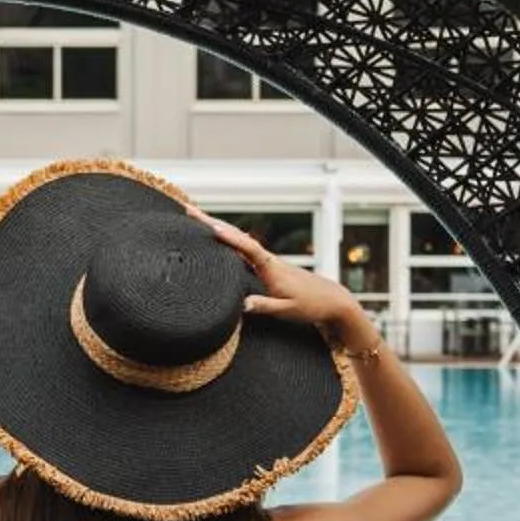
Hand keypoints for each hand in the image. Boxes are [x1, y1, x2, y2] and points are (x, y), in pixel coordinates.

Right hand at [194, 211, 370, 344]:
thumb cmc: (311, 306)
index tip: (211, 228)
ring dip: (215, 226)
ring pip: (237, 238)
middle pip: (236, 235)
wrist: (332, 300)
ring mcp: (266, 260)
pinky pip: (241, 247)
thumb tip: (242, 305)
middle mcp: (267, 259)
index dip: (230, 238)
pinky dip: (226, 238)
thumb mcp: (287, 311)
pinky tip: (216, 238)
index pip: (247, 248)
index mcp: (271, 267)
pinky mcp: (266, 265)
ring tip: (192, 218)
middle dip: (211, 222)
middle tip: (187, 210)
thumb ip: (264, 306)